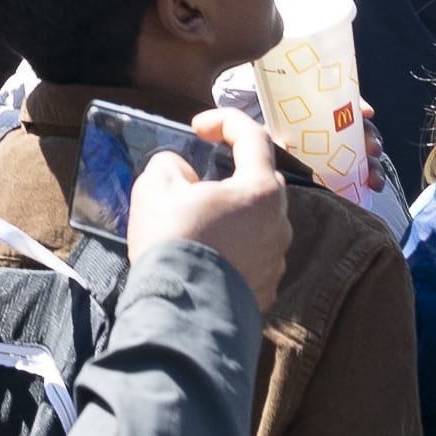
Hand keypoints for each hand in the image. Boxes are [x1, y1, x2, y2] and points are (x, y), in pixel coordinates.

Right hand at [124, 107, 291, 312]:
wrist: (182, 313)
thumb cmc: (173, 242)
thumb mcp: (155, 188)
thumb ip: (170, 166)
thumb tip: (179, 172)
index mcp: (260, 189)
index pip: (253, 136)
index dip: (225, 121)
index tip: (198, 127)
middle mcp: (279, 222)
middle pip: (260, 181)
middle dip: (230, 171)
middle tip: (196, 178)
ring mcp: (276, 258)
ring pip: (257, 221)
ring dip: (231, 213)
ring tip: (197, 221)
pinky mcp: (266, 289)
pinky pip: (252, 254)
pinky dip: (232, 246)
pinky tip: (204, 254)